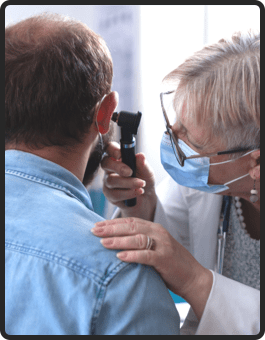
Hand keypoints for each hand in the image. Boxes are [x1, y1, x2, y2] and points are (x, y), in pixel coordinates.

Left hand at [91, 217, 212, 319]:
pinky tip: (119, 256)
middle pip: (131, 227)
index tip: (97, 225)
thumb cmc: (170, 263)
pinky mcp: (165, 259)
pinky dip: (132, 255)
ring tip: (102, 243)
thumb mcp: (155, 247)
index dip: (112, 223)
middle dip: (111, 228)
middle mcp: (158, 233)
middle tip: (94, 231)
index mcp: (154, 228)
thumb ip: (140, 242)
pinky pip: (146, 255)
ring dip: (118, 240)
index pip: (130, 221)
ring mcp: (162, 245)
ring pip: (137, 238)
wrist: (193, 277)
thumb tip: (115, 242)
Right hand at [101, 142, 156, 220]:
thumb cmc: (144, 179)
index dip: (112, 150)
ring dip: (128, 183)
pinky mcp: (110, 195)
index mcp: (118, 158)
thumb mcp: (147, 171)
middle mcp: (110, 168)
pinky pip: (115, 194)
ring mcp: (108, 182)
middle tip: (130, 172)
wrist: (146, 197)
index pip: (109, 148)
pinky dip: (128, 193)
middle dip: (118, 167)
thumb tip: (141, 155)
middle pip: (105, 163)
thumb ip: (143, 164)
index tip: (121, 155)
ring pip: (111, 180)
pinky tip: (138, 192)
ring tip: (141, 184)